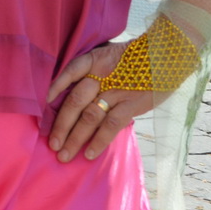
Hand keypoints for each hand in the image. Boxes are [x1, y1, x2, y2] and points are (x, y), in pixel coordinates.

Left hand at [46, 41, 165, 162]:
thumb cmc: (136, 58)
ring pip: (90, 117)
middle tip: (52, 144)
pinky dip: (98, 141)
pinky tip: (89, 154)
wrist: (168, 54)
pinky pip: (110, 125)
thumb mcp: (111, 56)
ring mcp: (117, 90)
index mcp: (95, 60)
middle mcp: (102, 75)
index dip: (55, 87)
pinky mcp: (132, 104)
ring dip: (75, 138)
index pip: (70, 72)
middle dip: (61, 125)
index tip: (43, 105)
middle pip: (75, 101)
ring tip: (64, 155)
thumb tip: (74, 95)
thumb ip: (95, 71)